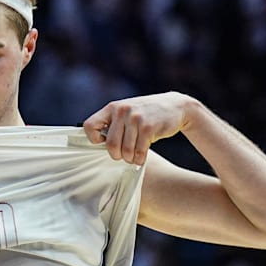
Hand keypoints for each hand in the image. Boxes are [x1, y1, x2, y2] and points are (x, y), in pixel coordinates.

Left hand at [82, 92, 196, 164]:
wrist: (175, 106)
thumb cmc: (146, 114)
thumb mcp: (126, 111)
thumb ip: (113, 123)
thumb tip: (98, 144)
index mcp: (112, 107)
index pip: (89, 126)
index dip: (94, 139)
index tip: (103, 143)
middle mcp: (122, 111)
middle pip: (110, 144)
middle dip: (116, 155)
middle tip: (121, 156)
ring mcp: (135, 118)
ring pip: (125, 150)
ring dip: (129, 158)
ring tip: (133, 157)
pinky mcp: (149, 127)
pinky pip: (139, 151)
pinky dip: (139, 159)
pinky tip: (141, 158)